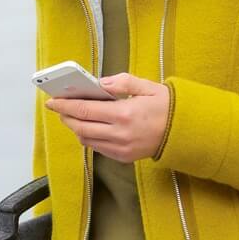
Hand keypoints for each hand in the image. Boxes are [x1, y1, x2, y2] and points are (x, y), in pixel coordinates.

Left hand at [44, 72, 168, 162]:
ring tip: (73, 116)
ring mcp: (121, 148)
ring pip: (87, 140)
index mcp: (124, 114)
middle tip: (59, 108)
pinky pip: (99, 148)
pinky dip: (90, 137)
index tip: (52, 101)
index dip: (65, 106)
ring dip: (76, 128)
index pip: (84, 110)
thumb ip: (122, 82)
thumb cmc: (167, 107)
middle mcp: (120, 134)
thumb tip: (101, 83)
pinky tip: (90, 127)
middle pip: (80, 127)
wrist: (186, 133)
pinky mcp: (124, 157)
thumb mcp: (147, 87)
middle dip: (66, 117)